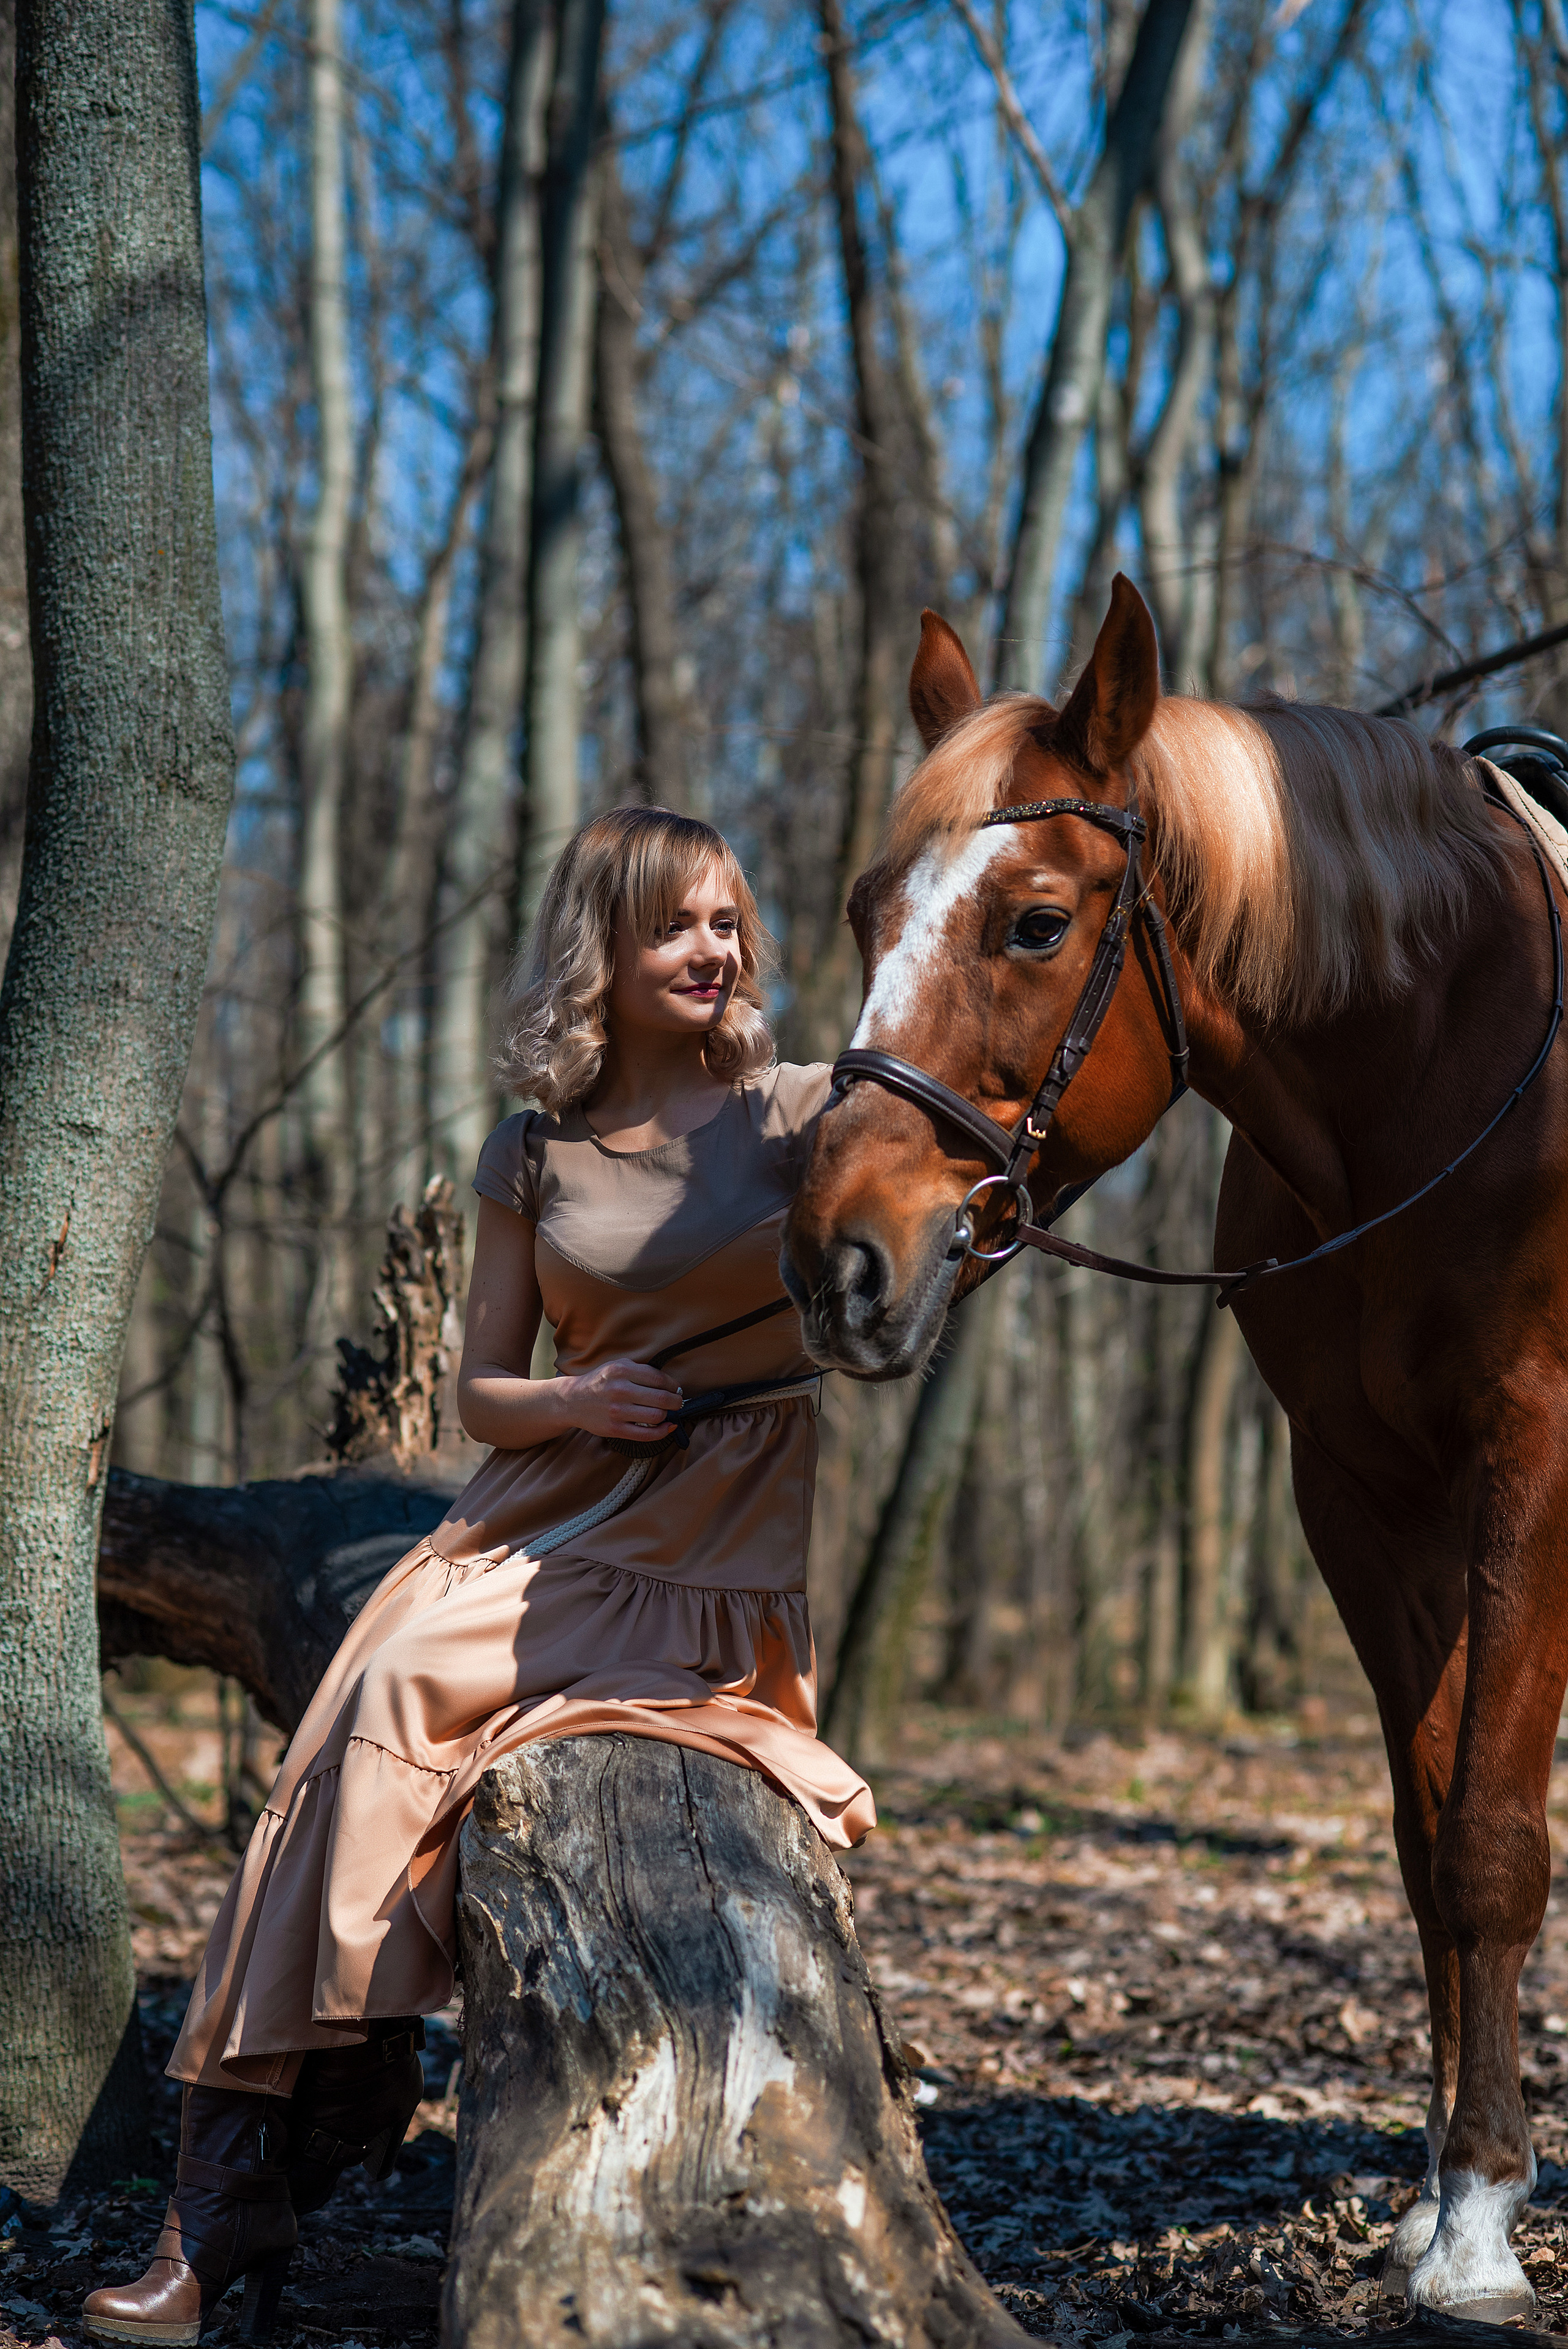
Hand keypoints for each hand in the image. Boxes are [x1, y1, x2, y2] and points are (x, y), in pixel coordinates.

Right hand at [560, 1357, 682, 1442]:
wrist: (572, 1400)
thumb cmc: (600, 1382)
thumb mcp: (617, 1365)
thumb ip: (640, 1370)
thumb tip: (669, 1383)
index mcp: (622, 1370)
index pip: (659, 1378)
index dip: (673, 1385)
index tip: (675, 1389)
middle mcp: (619, 1390)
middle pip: (662, 1398)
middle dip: (676, 1402)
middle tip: (677, 1402)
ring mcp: (617, 1411)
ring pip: (656, 1416)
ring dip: (668, 1415)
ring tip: (666, 1412)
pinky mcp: (614, 1429)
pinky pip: (646, 1434)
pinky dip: (662, 1432)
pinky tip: (666, 1427)